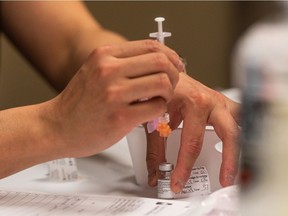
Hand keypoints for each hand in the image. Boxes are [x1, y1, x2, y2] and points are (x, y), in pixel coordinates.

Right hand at [48, 40, 182, 156]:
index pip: (152, 46)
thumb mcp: (95, 71)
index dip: (171, 56)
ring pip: (163, 83)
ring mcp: (114, 93)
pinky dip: (159, 110)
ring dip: (168, 93)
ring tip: (159, 100)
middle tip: (171, 85)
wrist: (55, 127)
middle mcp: (109, 70)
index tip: (175, 67)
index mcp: (105, 55)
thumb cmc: (77, 103)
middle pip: (162, 62)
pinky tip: (150, 114)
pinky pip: (156, 107)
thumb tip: (157, 64)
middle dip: (174, 74)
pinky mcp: (120, 117)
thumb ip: (123, 65)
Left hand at [146, 73, 239, 192]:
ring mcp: (220, 101)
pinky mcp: (223, 103)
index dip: (185, 168)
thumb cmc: (160, 90)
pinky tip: (239, 145)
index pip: (192, 143)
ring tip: (236, 167)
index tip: (178, 182)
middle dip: (229, 160)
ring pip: (241, 125)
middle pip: (229, 134)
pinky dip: (241, 132)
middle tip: (224, 180)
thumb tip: (156, 174)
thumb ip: (155, 150)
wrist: (166, 72)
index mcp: (194, 103)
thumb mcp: (154, 120)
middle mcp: (211, 101)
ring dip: (241, 147)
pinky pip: (239, 118)